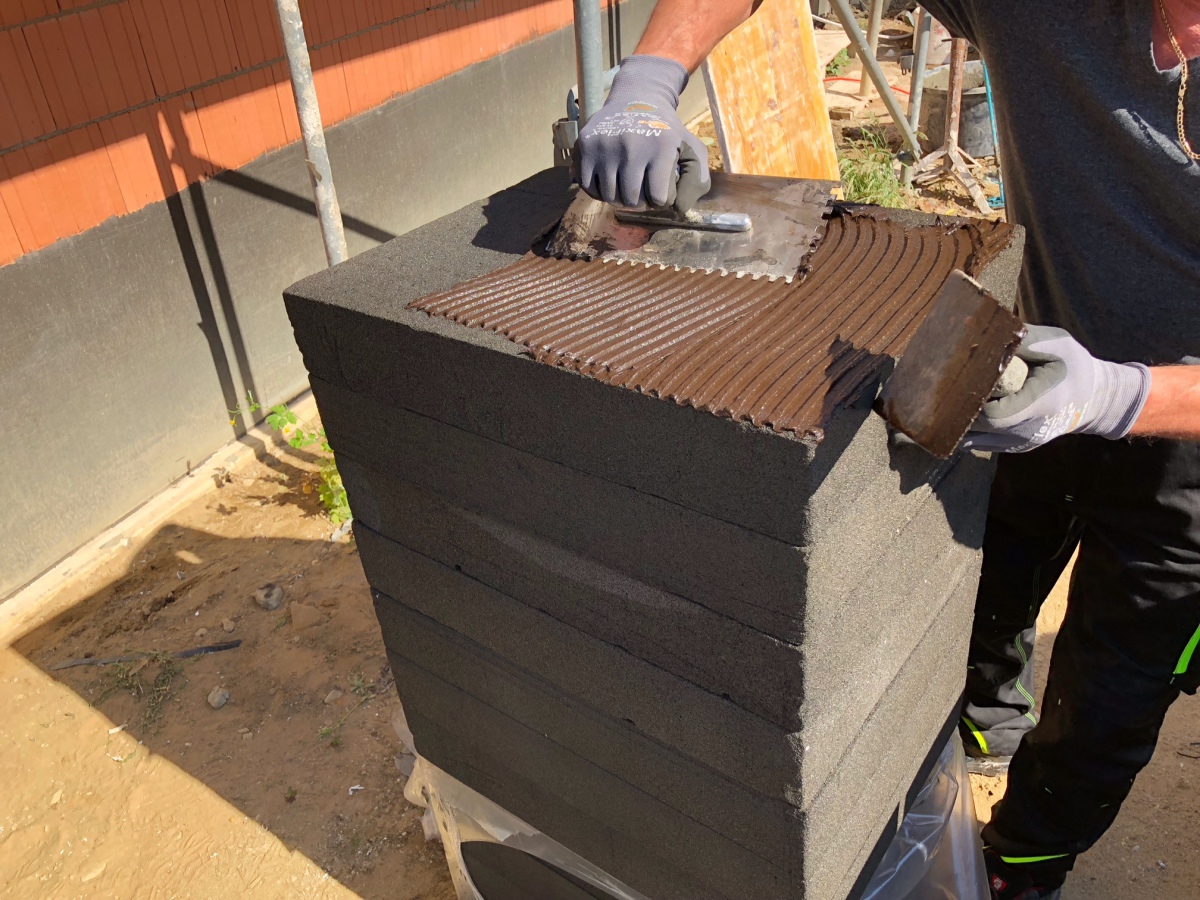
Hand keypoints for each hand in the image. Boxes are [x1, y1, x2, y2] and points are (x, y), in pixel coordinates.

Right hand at [574, 56, 710, 211]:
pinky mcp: (585, 146)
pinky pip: (588, 188)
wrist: (636, 98)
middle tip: (642, 189)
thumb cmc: (665, 131)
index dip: (661, 199)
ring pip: (609, 197)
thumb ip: (697, 180)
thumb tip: (679, 209)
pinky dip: (598, 191)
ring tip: (626, 183)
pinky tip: (609, 179)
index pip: (658, 199)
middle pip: (632, 201)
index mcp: (661, 147)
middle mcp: (631, 146)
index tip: (660, 187)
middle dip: (639, 202)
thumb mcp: (691, 148)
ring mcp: (605, 146)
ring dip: (619, 197)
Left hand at [961, 326, 1150, 452]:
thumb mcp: (1058, 344)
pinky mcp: (1015, 446)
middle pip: (978, 427)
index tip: (968, 376)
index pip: (992, 412)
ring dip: (961, 418)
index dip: (974, 396)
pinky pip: (980, 442)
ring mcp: (1020, 443)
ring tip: (957, 395)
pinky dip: (969, 427)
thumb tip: (991, 333)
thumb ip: (1025, 340)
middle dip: (962, 406)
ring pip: (974, 438)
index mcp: (1039, 406)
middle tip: (955, 384)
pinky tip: (966, 409)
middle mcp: (1027, 432)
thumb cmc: (1074, 367)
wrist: (1093, 399)